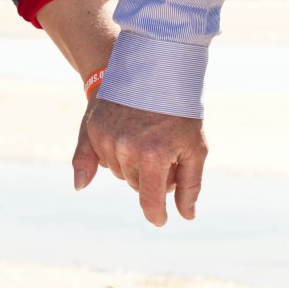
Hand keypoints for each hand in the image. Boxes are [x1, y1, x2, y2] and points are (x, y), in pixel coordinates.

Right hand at [79, 98, 207, 225]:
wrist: (152, 67)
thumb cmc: (181, 110)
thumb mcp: (194, 147)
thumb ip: (189, 185)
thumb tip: (185, 217)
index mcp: (153, 154)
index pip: (150, 200)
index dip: (157, 215)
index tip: (161, 219)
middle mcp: (126, 148)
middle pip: (137, 185)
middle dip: (152, 177)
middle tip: (165, 153)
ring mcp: (107, 138)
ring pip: (120, 173)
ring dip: (134, 164)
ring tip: (148, 138)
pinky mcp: (94, 130)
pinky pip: (103, 160)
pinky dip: (114, 157)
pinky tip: (123, 147)